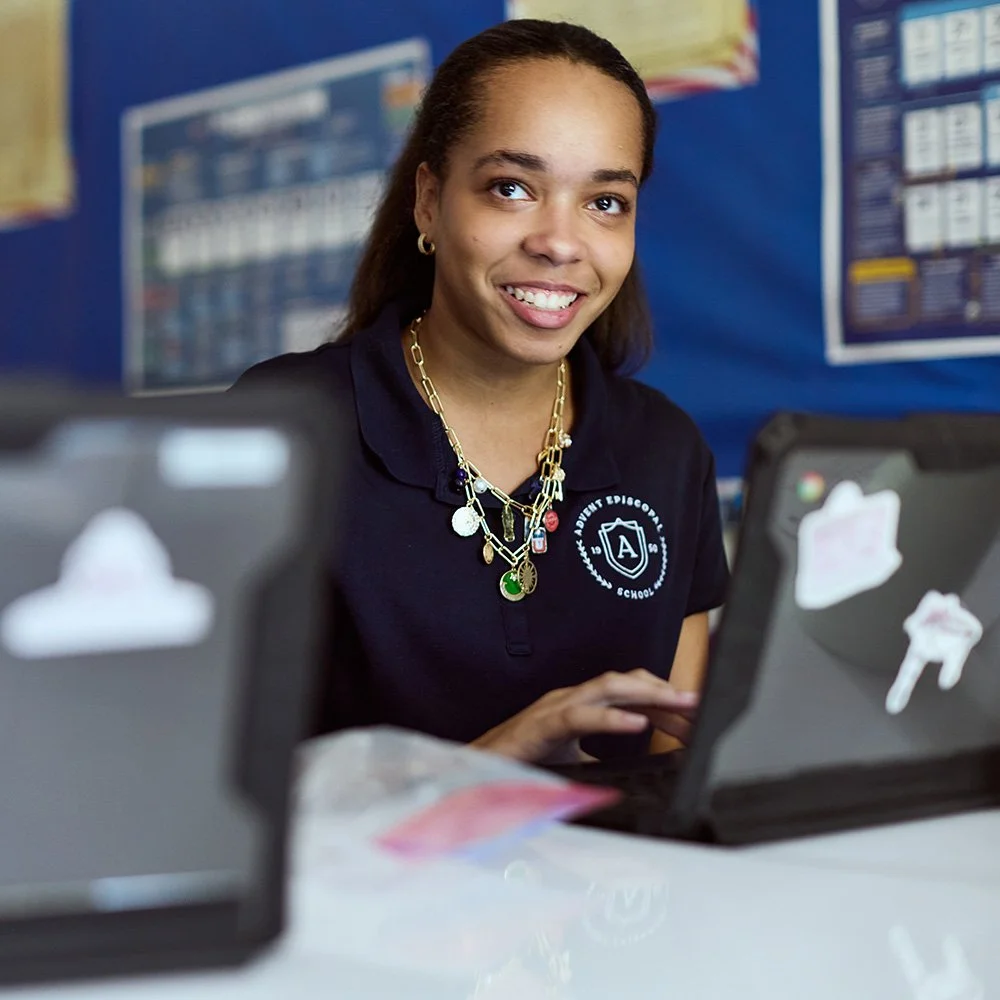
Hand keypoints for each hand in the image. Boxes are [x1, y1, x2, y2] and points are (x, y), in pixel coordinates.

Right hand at [470, 669, 698, 763]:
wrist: (479, 771)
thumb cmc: (521, 763)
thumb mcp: (572, 762)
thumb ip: (599, 760)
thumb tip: (632, 774)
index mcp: (580, 705)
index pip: (628, 693)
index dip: (661, 700)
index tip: (692, 714)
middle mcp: (571, 698)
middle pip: (625, 682)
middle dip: (663, 690)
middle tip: (697, 704)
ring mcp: (556, 706)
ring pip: (607, 687)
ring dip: (646, 693)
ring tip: (677, 704)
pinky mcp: (543, 724)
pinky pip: (580, 716)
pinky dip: (610, 718)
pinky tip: (636, 724)